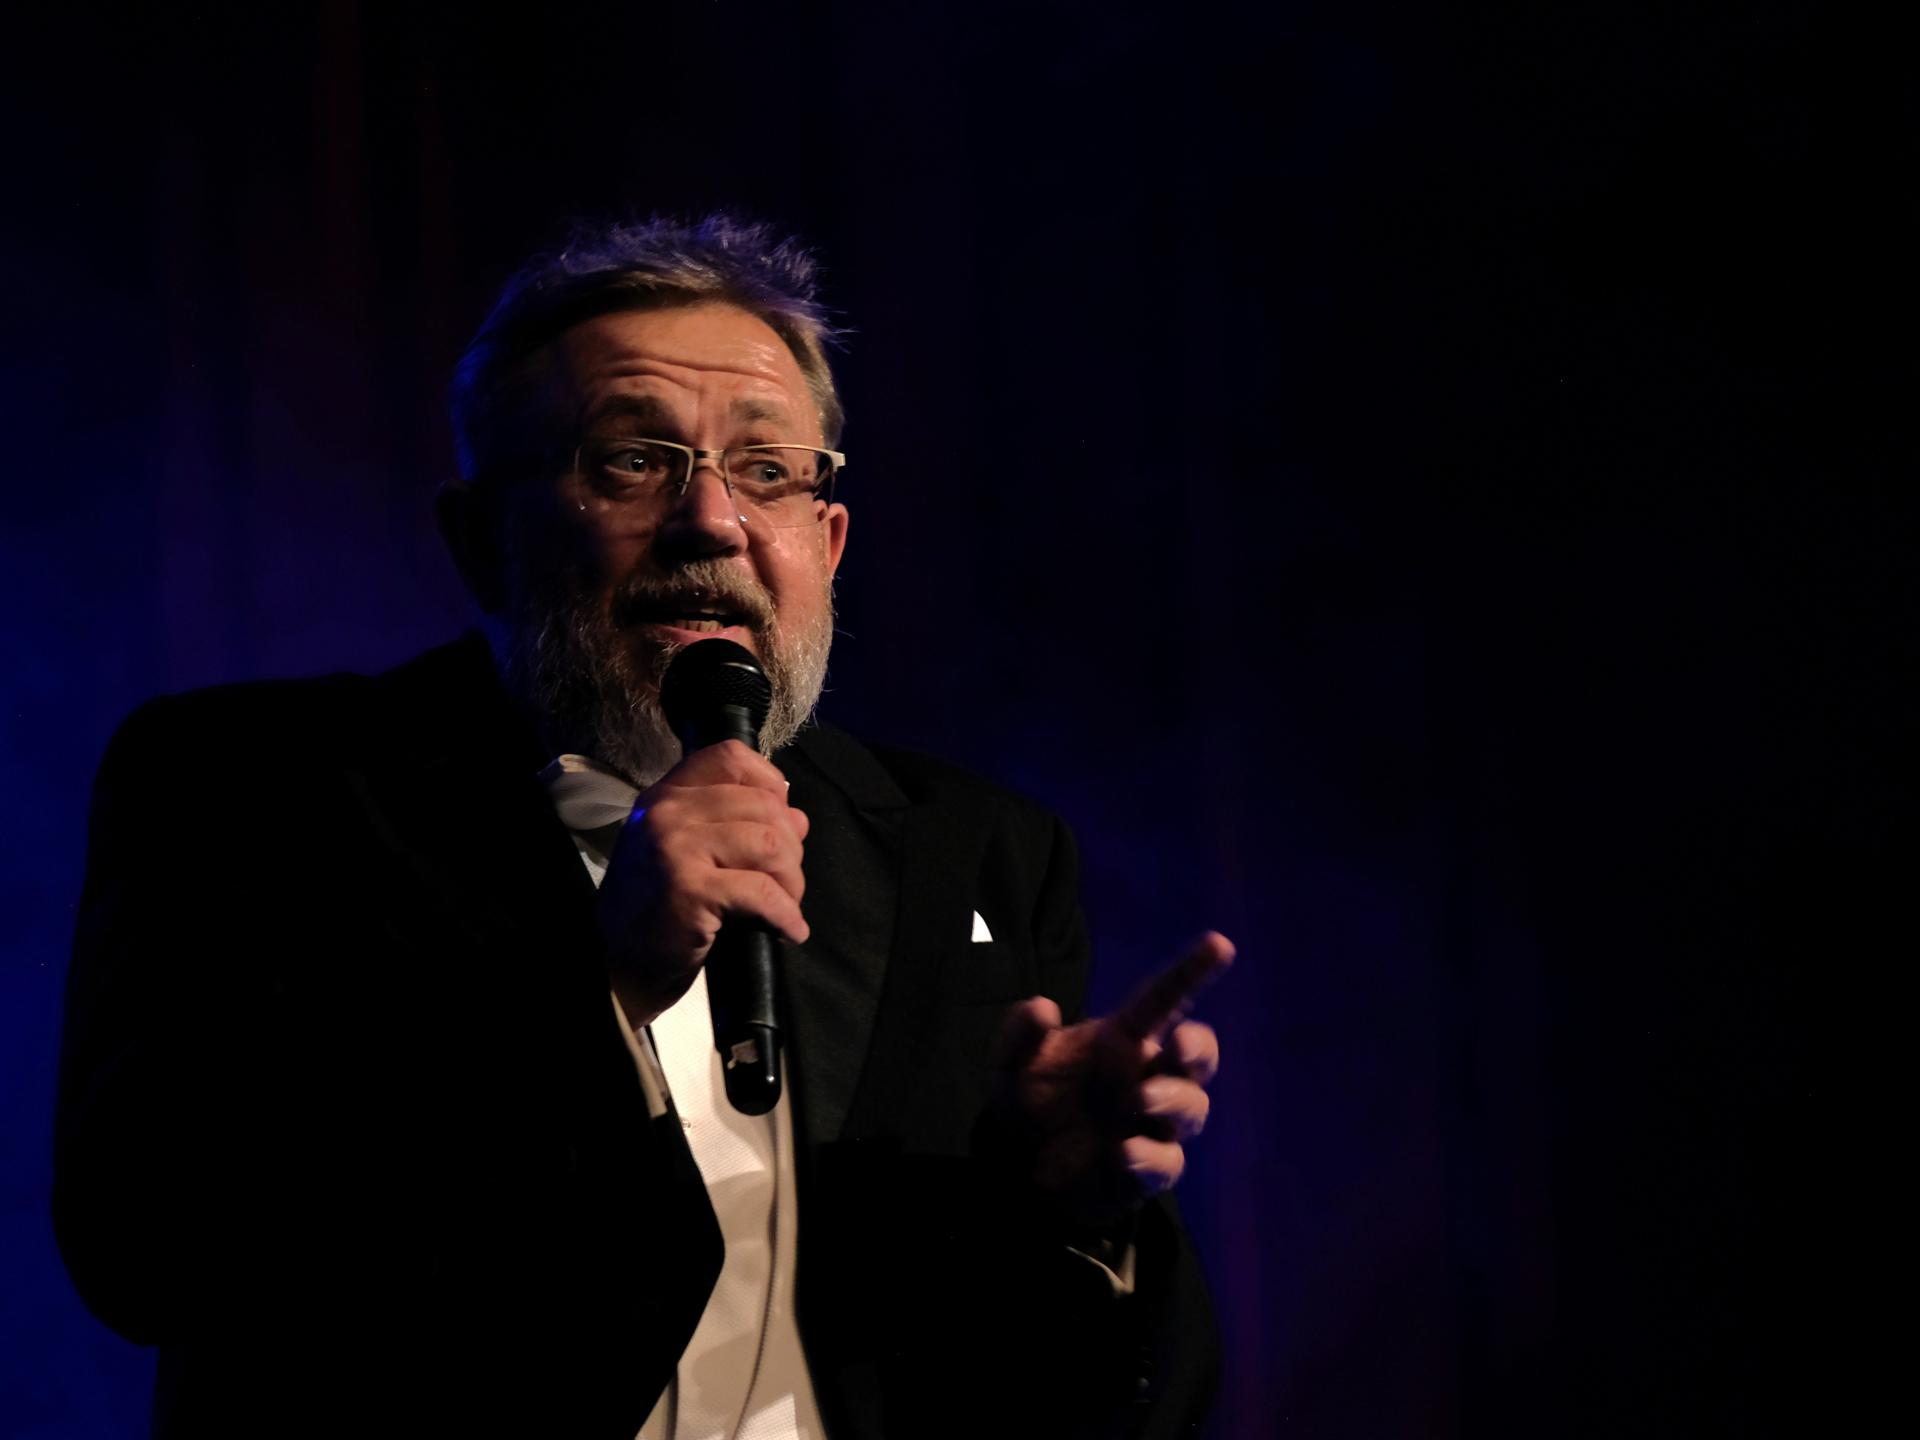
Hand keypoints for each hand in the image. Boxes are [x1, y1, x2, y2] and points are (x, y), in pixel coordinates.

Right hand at [596, 740, 810, 1027]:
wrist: (616, 964)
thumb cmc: (657, 909)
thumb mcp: (687, 850)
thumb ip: (734, 824)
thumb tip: (798, 817)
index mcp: (665, 795)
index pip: (729, 756)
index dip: (769, 782)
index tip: (782, 818)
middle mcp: (667, 812)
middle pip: (763, 806)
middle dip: (791, 847)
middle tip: (788, 881)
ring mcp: (676, 848)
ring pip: (770, 844)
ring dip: (792, 881)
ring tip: (787, 905)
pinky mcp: (690, 889)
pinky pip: (763, 893)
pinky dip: (786, 915)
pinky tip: (789, 931)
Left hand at [991, 932, 1230, 1226]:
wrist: (1015, 1164)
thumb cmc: (1027, 1099)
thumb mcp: (1010, 1061)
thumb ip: (1021, 1032)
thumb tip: (1042, 1008)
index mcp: (1123, 1037)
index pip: (1165, 998)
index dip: (1193, 970)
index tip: (1219, 944)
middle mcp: (1147, 1074)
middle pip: (1199, 1054)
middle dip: (1199, 1047)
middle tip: (1179, 1045)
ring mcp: (1152, 1123)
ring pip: (1192, 1106)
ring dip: (1173, 1099)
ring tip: (1141, 1098)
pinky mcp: (1147, 1169)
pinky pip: (1167, 1162)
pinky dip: (1150, 1156)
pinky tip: (1123, 1152)